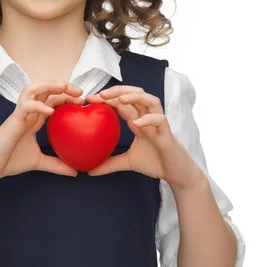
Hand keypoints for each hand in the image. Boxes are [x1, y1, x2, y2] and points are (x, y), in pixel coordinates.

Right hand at [0, 81, 85, 185]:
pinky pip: (25, 106)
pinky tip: (50, 111)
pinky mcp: (12, 120)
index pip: (51, 100)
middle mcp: (27, 113)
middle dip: (62, 86)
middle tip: (80, 92)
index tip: (82, 102)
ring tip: (65, 88)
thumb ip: (56, 164)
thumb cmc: (10, 161)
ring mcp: (19, 114)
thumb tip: (75, 172)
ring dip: (49, 85)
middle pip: (44, 89)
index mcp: (33, 119)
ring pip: (33, 89)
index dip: (66, 97)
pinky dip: (38, 105)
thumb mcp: (39, 162)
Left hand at [84, 86, 204, 187]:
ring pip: (150, 100)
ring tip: (120, 100)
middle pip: (135, 94)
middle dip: (117, 91)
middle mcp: (148, 118)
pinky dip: (149, 119)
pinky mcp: (167, 134)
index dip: (106, 98)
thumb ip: (110, 164)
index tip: (89, 100)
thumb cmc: (156, 163)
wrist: (177, 175)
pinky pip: (160, 120)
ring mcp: (159, 124)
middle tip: (100, 95)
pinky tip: (137, 123)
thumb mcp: (128, 162)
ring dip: (135, 97)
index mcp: (138, 121)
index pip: (122, 103)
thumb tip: (89, 171)